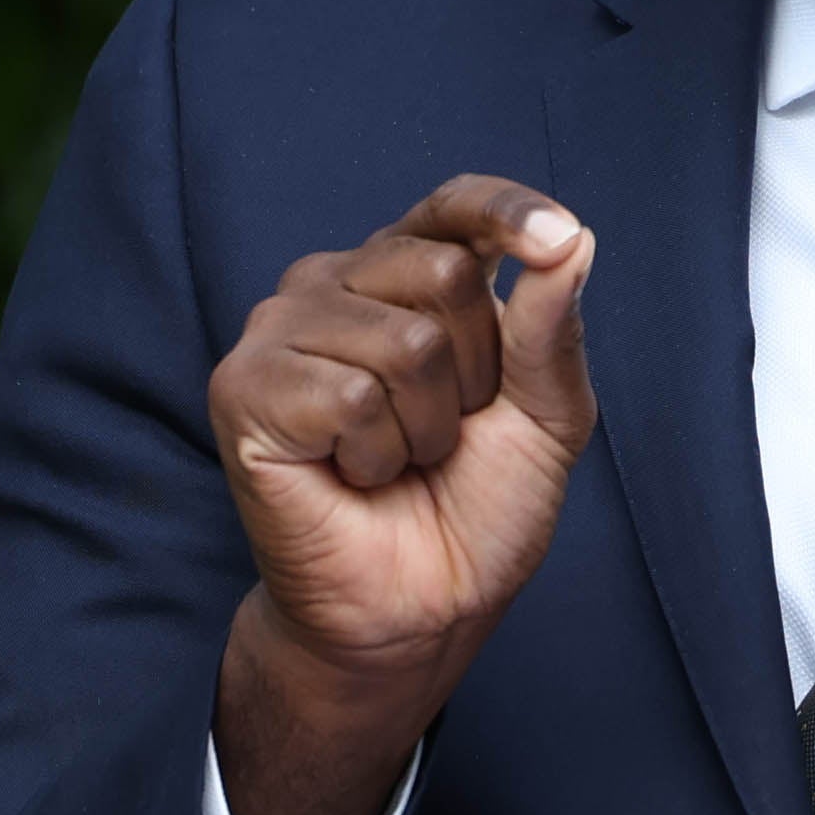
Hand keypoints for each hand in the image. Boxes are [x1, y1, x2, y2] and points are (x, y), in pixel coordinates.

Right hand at [206, 174, 596, 814]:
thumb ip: (551, 329)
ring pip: (405, 340)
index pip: (454, 206)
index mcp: (410, 272)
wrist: (418, 609)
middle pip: (444, 272)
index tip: (555, 238)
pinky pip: (351, 394)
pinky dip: (377, 453)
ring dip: (427, 426)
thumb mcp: (546, 417)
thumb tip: (571, 240)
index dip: (505, 211)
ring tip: (397, 459)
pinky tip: (353, 475)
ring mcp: (281, 328)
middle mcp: (339, 281)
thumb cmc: (475, 508)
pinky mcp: (244, 386)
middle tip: (443, 433)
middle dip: (476, 374)